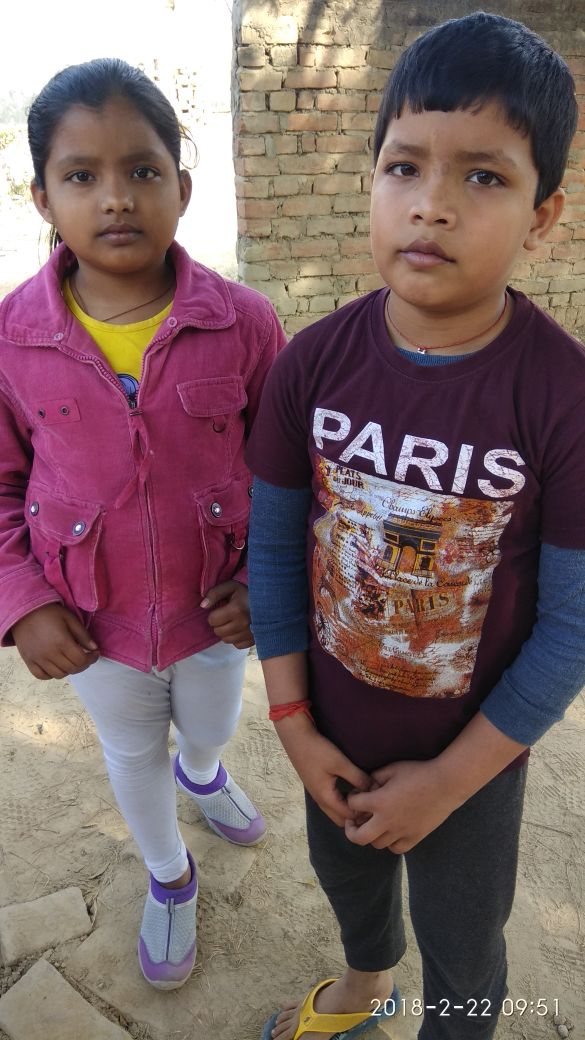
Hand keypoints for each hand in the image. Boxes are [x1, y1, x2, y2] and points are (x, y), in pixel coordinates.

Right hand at [12, 603, 98, 679]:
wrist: (24, 612)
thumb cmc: (49, 613)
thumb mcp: (70, 619)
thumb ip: (83, 635)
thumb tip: (94, 648)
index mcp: (62, 642)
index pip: (81, 660)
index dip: (92, 659)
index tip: (95, 653)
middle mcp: (50, 654)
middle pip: (72, 669)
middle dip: (83, 664)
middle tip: (85, 657)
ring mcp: (38, 659)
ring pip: (59, 675)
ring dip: (69, 670)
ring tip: (71, 660)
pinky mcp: (29, 662)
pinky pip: (42, 676)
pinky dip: (52, 675)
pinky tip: (56, 665)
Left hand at [201, 579, 253, 648]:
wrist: (270, 600)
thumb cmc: (247, 592)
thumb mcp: (231, 587)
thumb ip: (214, 593)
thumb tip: (202, 606)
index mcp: (236, 610)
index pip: (212, 620)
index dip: (214, 615)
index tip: (221, 609)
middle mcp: (243, 624)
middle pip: (218, 632)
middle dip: (219, 624)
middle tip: (226, 616)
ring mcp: (250, 633)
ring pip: (226, 640)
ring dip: (226, 632)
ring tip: (233, 622)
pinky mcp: (254, 640)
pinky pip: (237, 645)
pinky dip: (236, 639)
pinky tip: (240, 629)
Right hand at [276, 715, 371, 826]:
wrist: (296, 737)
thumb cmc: (317, 750)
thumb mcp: (340, 763)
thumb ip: (358, 777)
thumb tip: (375, 789)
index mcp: (326, 798)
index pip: (349, 817)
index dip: (363, 813)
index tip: (377, 804)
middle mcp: (320, 800)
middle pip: (341, 819)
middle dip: (356, 817)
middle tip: (371, 804)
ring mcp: (317, 794)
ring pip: (335, 811)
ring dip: (348, 809)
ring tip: (363, 797)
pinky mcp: (316, 786)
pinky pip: (332, 803)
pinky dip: (342, 802)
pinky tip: (352, 789)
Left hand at [345, 759, 463, 852]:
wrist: (446, 784)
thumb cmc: (419, 772)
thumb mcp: (392, 768)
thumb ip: (375, 777)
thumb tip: (366, 785)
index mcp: (379, 801)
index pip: (353, 805)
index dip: (352, 798)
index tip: (357, 795)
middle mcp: (388, 820)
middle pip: (359, 837)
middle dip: (350, 831)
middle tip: (352, 822)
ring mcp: (402, 831)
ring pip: (377, 844)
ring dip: (372, 835)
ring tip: (374, 824)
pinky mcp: (415, 837)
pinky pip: (396, 848)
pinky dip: (390, 842)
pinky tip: (392, 832)